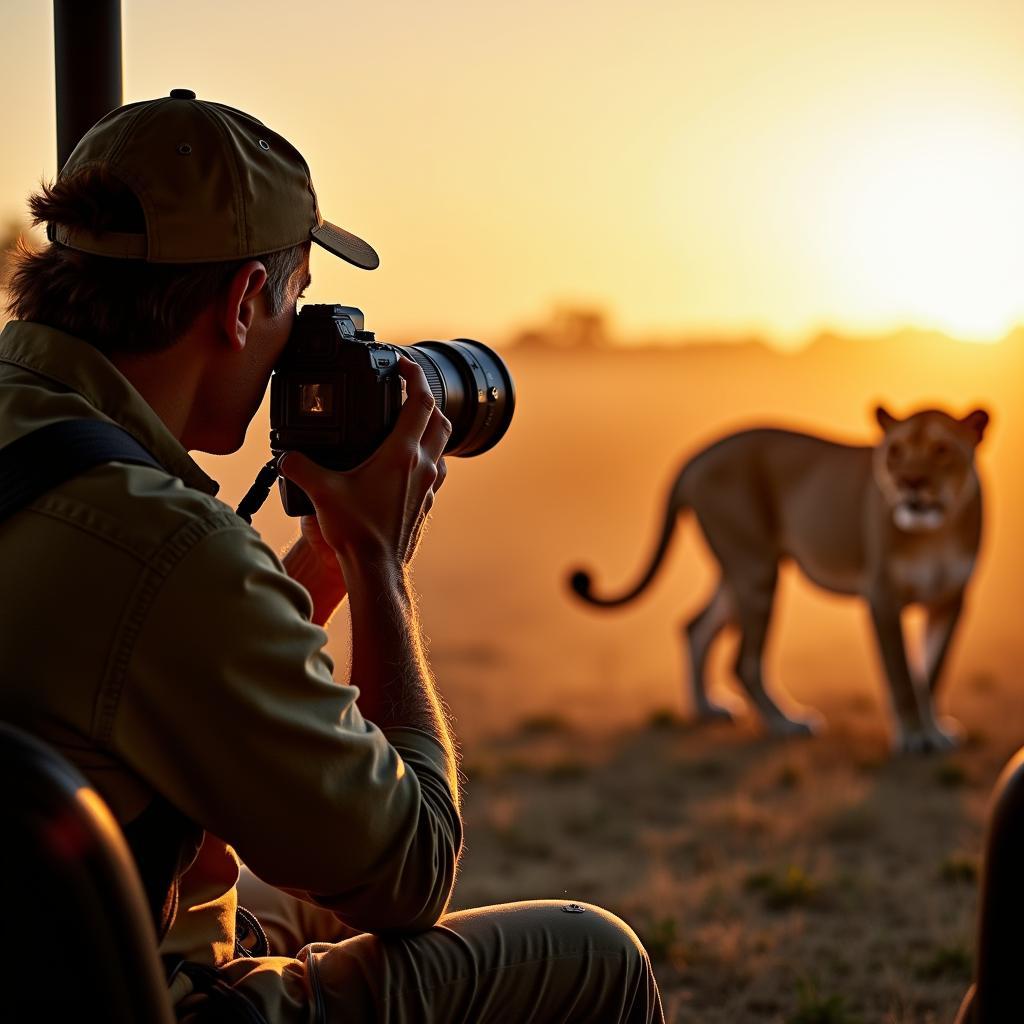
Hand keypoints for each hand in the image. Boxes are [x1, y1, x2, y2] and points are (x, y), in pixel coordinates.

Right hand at [279, 356, 449, 571]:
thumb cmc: (356, 533)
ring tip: (411, 420)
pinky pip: (436, 469)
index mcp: (401, 454)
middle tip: (408, 388)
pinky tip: (408, 461)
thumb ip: (299, 468)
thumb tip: (285, 456)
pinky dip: (427, 455)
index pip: (420, 402)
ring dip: (432, 426)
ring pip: (442, 443)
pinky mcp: (426, 502)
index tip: (403, 363)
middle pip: (440, 418)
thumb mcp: (321, 493)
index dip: (414, 376)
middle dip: (426, 397)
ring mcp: (428, 485)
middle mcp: (422, 466)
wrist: (377, 569)